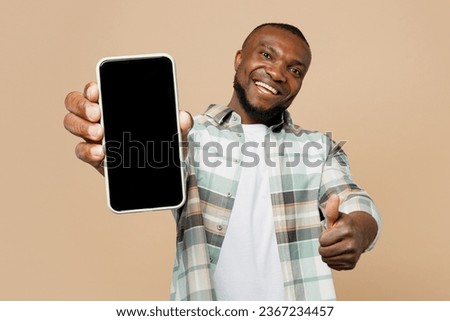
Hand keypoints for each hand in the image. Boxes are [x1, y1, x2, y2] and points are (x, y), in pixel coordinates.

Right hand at [64, 82, 193, 173]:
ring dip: (82, 127)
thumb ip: (180, 123)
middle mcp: (99, 116)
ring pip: (73, 124)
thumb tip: (183, 117)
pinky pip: (81, 151)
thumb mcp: (175, 132)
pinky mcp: (94, 156)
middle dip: (82, 106)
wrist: (162, 169)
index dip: (91, 88)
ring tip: (100, 134)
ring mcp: (93, 136)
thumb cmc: (164, 142)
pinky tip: (101, 153)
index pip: (95, 89)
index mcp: (115, 102)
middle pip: (75, 103)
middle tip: (98, 114)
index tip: (97, 91)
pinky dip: (88, 151)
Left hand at [319, 195, 377, 270]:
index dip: (323, 236)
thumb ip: (332, 209)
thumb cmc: (343, 225)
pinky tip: (339, 253)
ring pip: (327, 260)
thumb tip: (334, 196)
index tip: (330, 232)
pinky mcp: (352, 264)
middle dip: (323, 246)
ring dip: (327, 254)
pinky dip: (332, 260)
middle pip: (324, 252)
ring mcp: (353, 256)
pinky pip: (332, 266)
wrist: (360, 235)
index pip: (322, 241)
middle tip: (330, 241)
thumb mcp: (337, 217)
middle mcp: (352, 244)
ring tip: (334, 246)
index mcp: (347, 231)